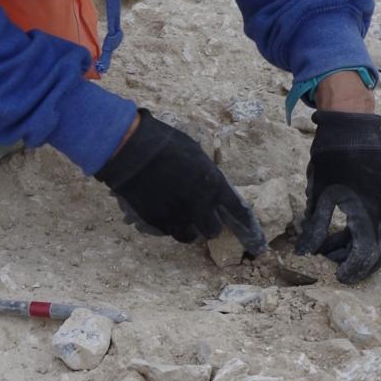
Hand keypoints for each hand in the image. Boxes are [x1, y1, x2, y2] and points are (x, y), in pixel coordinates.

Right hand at [96, 109, 266, 253]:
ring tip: (181, 216)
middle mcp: (199, 205)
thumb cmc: (166, 144)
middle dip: (209, 225)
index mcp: (213, 185)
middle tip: (201, 216)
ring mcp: (177, 216)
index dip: (243, 221)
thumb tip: (209, 187)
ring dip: (188, 228)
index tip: (248, 230)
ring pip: (189, 236)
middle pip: (212, 230)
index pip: (236, 210)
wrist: (133, 150)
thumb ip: (206, 176)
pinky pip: (168, 231)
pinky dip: (169, 225)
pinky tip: (163, 211)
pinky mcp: (157, 221)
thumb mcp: (196, 155)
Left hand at [295, 109, 380, 283]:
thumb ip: (315, 227)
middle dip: (360, 264)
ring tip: (330, 248)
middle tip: (337, 269)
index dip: (352, 269)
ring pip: (380, 238)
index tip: (337, 277)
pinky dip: (362, 233)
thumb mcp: (319, 194)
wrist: (354, 125)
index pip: (366, 253)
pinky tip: (340, 232)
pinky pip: (379, 224)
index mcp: (368, 212)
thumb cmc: (333, 157)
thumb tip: (305, 253)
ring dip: (358, 248)